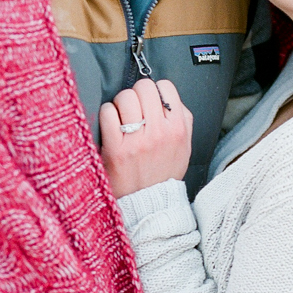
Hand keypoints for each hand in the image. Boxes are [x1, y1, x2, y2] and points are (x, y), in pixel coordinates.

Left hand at [99, 79, 193, 198]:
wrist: (149, 205)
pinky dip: (107, 113)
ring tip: (121, 117)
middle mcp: (160, 132)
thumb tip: (168, 95)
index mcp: (178, 129)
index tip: (150, 102)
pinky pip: (108, 112)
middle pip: (144, 87)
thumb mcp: (185, 146)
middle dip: (136, 94)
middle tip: (133, 109)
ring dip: (120, 103)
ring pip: (125, 96)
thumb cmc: (164, 173)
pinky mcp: (116, 149)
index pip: (166, 87)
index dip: (155, 90)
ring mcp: (137, 141)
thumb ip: (183, 119)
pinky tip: (111, 125)